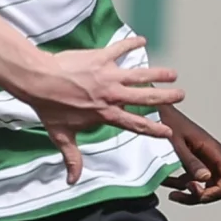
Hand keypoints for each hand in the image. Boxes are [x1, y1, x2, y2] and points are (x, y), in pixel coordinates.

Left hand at [8, 35, 181, 181]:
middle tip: (181, 95)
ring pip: (140, 74)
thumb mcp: (61, 136)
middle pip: (146, 97)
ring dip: (158, 73)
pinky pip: (120, 48)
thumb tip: (72, 181)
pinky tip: (141, 40)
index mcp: (106, 114)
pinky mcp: (100, 57)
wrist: (40, 80)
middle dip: (166, 97)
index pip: (135, 124)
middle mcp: (112, 95)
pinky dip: (131, 44)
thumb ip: (72, 158)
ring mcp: (108, 75)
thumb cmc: (49, 107)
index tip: (168, 132)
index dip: (153, 129)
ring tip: (173, 73)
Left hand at [162, 107, 220, 204]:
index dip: (220, 190)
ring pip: (208, 187)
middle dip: (206, 195)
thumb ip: (190, 161)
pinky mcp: (194, 162)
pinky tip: (168, 184)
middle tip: (187, 193)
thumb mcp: (175, 143)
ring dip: (193, 195)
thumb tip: (205, 178)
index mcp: (212, 150)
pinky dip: (182, 187)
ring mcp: (204, 160)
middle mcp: (212, 156)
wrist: (155, 111)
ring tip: (174, 194)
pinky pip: (195, 181)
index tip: (199, 193)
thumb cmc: (165, 122)